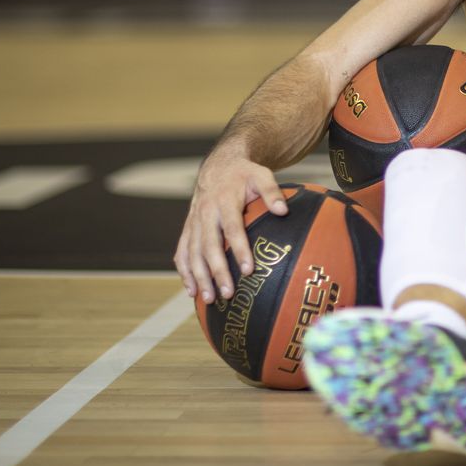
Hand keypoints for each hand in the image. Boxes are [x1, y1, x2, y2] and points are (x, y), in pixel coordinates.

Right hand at [173, 152, 288, 302]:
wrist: (219, 166)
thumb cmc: (244, 174)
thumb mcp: (261, 175)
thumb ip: (272, 192)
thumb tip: (283, 211)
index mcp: (224, 200)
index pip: (232, 228)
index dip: (239, 250)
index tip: (248, 270)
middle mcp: (205, 213)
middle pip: (208, 246)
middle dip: (216, 271)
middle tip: (227, 293)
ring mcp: (194, 222)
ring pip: (192, 253)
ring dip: (198, 277)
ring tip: (208, 299)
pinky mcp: (188, 228)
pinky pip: (182, 252)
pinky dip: (184, 271)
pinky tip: (190, 290)